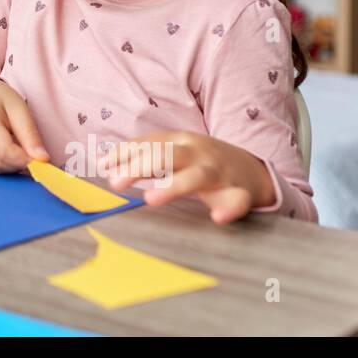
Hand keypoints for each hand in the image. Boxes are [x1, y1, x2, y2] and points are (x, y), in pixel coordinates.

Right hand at [0, 79, 48, 172]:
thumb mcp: (20, 109)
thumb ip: (30, 135)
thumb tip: (41, 159)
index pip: (4, 152)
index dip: (24, 160)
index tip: (38, 159)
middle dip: (18, 163)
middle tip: (29, 151)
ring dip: (10, 165)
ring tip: (15, 146)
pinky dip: (0, 165)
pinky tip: (4, 151)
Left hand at [104, 131, 275, 223]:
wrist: (254, 170)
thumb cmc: (202, 160)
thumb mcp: (175, 150)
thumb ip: (142, 154)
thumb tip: (103, 162)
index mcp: (182, 141)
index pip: (150, 143)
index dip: (125, 153)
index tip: (103, 165)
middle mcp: (199, 153)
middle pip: (168, 156)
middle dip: (140, 167)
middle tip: (116, 183)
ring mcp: (220, 173)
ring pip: (198, 177)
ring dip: (174, 186)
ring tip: (151, 199)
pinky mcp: (240, 193)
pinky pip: (237, 201)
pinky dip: (229, 208)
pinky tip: (217, 217)